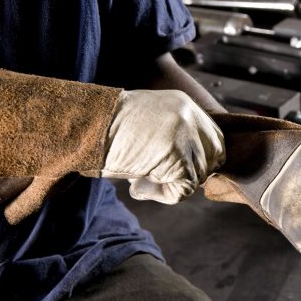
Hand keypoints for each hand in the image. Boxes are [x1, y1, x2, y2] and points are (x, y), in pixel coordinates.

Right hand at [102, 89, 224, 203]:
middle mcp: (190, 115)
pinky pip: (185, 188)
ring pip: (199, 175)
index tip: (177, 170)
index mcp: (183, 104)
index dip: (201, 160)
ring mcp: (186, 134)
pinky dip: (164, 195)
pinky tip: (139, 185)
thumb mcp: (147, 126)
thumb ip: (173, 140)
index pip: (214, 138)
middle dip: (192, 174)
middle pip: (215, 157)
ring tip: (141, 178)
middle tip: (159, 177)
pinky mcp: (178, 155)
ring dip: (172, 185)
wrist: (85, 128)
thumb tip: (192, 173)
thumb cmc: (106, 132)